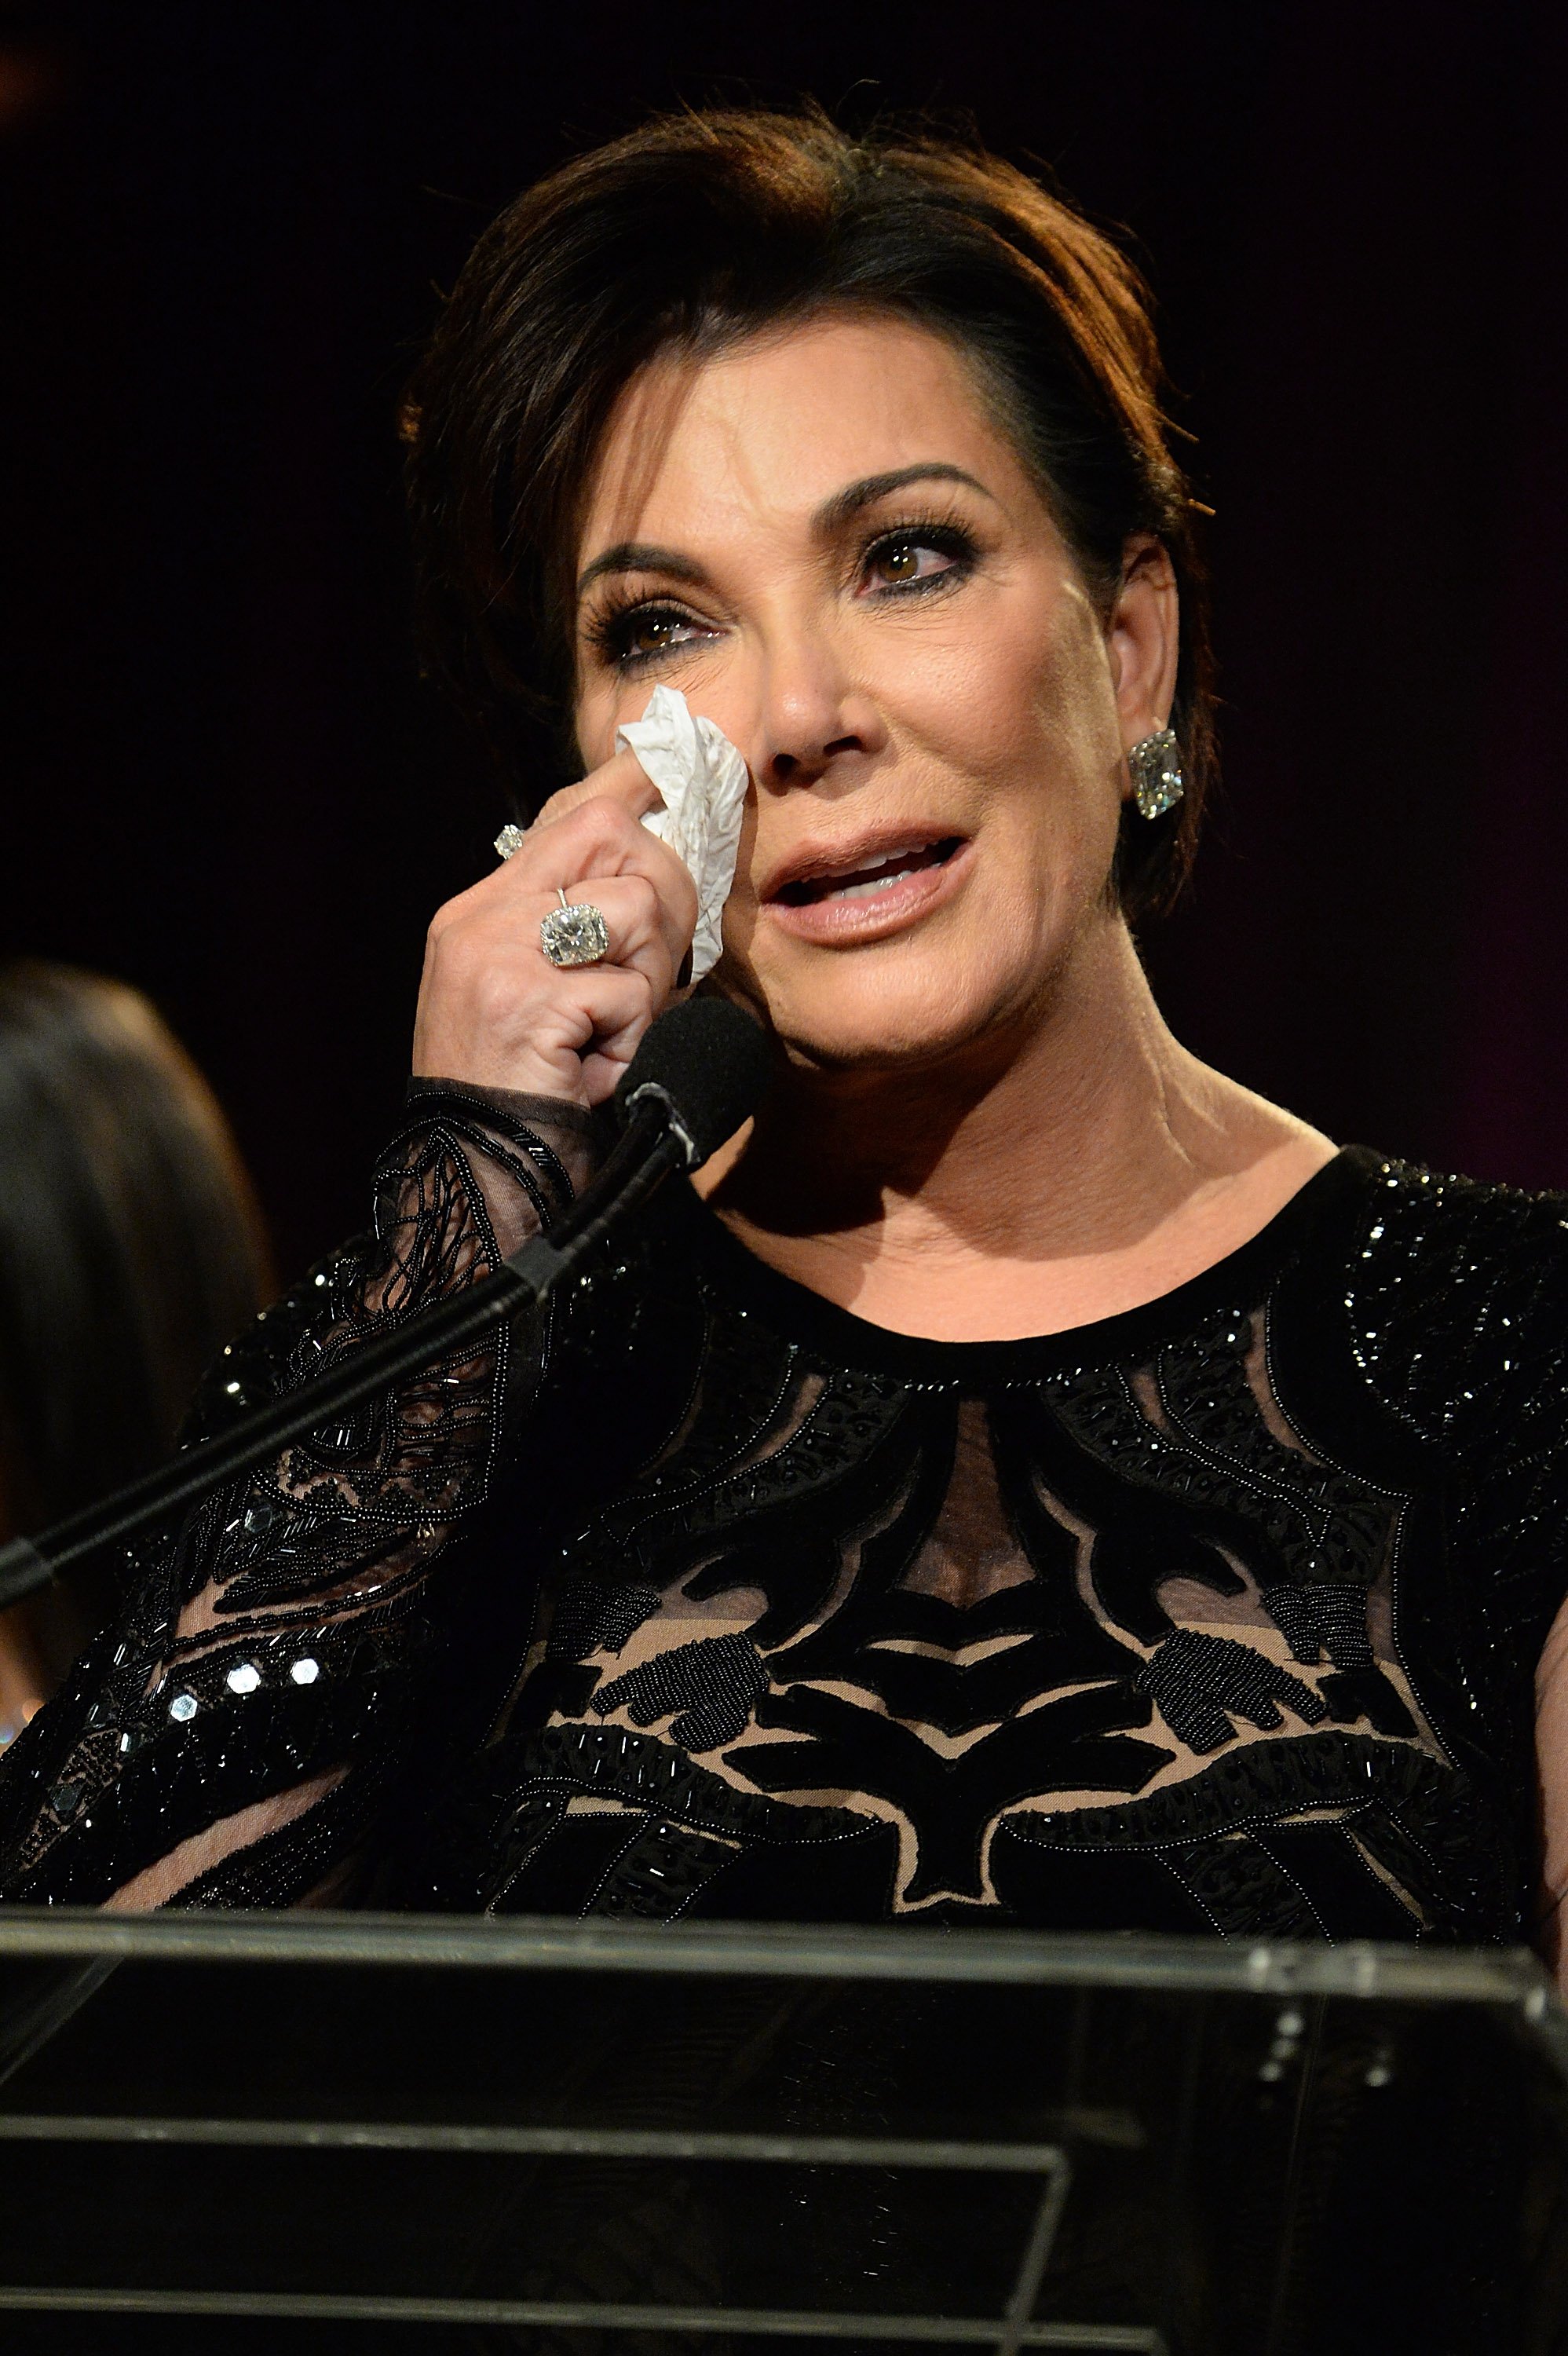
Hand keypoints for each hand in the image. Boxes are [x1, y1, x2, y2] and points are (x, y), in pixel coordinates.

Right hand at [412, 749, 698, 1105]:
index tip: (682, 759)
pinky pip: (628, 992)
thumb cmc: (522, 1104)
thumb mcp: (542, 1002)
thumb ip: (578, 938)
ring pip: (633, 909)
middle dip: (665, 897)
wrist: (473, 1189)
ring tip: (608, 1036)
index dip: (634, 783)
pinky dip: (630, 1041)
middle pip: (612, 836)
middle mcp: (481, 920)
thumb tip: (662, 883)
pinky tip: (592, 1074)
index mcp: (481, 914)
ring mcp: (498, 956)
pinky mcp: (526, 1002)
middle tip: (655, 974)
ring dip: (649, 982)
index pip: (568, 816)